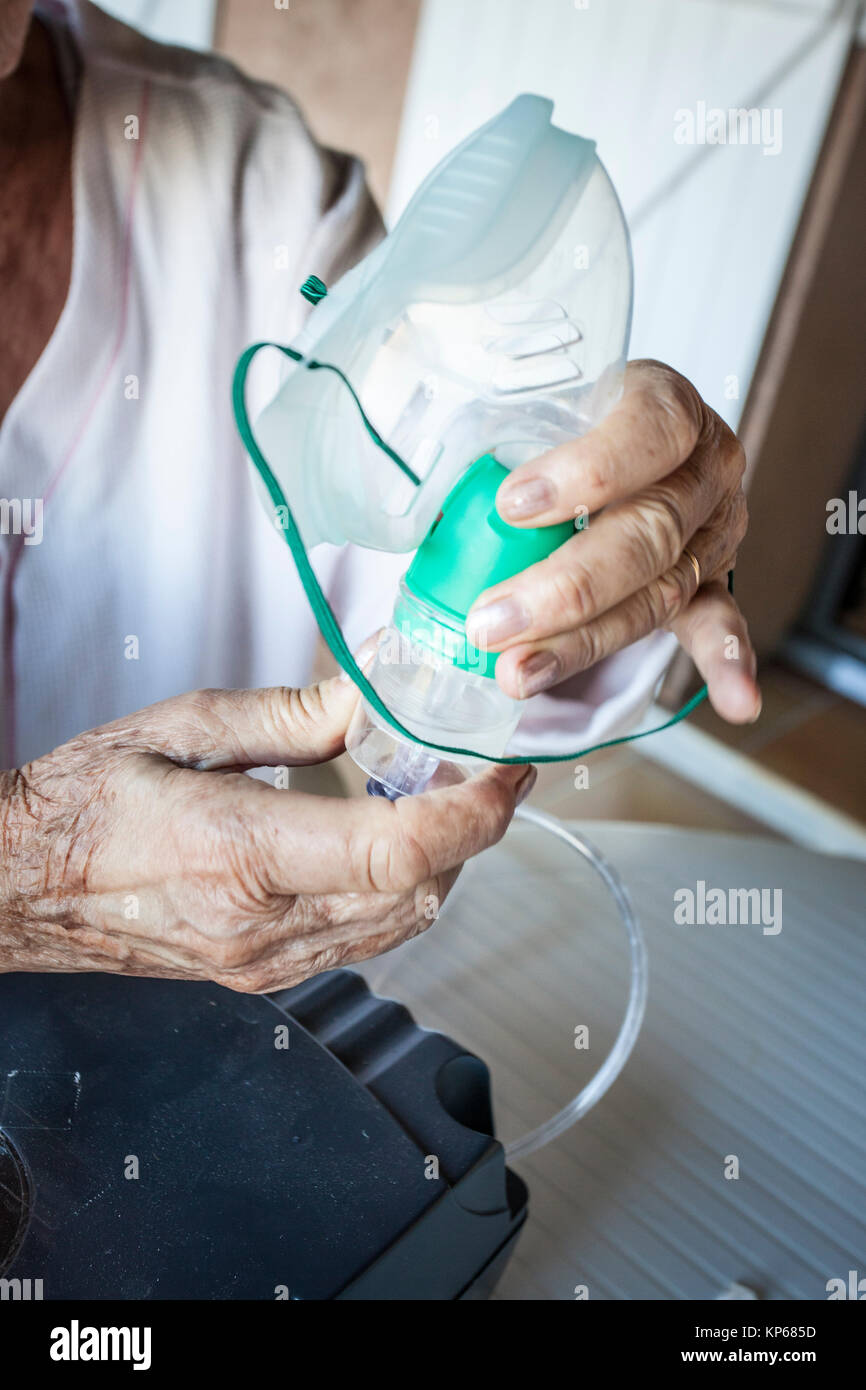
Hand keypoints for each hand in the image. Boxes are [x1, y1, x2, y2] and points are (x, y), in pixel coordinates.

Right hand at [0, 677, 532, 990]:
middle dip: (472, 829)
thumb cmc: (84, 801)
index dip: (473, 814)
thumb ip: (297, 716)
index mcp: (239, 853)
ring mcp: (265, 961)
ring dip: (443, 861)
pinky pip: (366, 939)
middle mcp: (262, 924)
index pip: (397, 853)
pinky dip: (401, 889)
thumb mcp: (187, 727)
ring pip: (404, 924)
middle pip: (421, 891)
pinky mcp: (265, 975)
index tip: (506, 769)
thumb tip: (379, 694)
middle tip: (481, 765)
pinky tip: (388, 839)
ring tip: (441, 793)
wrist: (20, 885)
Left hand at [466, 359, 758, 722]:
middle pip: (648, 533)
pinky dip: (727, 665)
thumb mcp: (527, 404)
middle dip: (564, 588)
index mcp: (666, 404)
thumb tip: (414, 502)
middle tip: (490, 623)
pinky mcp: (709, 580)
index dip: (587, 472)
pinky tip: (736, 701)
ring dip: (586, 641)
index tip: (511, 506)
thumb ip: (484, 444)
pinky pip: (719, 623)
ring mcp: (713, 530)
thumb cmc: (562, 421)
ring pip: (658, 592)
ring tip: (519, 672)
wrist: (619, 431)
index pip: (648, 433)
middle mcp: (704, 469)